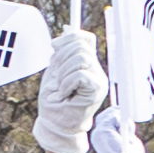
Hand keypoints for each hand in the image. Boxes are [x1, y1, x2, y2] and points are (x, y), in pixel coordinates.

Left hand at [34, 25, 105, 152]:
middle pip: (80, 46)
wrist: (55, 123)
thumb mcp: (56, 70)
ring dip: (63, 73)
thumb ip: (63, 52)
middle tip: (56, 78)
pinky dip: (66, 83)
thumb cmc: (54, 100)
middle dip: (61, 58)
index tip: (54, 46)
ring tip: (61, 88)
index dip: (68, 38)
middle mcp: (97, 70)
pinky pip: (80, 74)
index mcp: (87, 64)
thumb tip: (68, 28)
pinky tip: (65, 94)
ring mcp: (100, 79)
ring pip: (80, 58)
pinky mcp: (98, 90)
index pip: (85, 38)